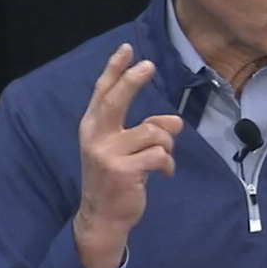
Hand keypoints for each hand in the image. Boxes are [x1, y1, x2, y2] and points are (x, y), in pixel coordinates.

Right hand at [74, 43, 183, 267]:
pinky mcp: (123, 171)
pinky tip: (163, 173)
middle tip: (148, 65)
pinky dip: (168, 164)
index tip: (126, 49)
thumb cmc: (115, 179)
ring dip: (167, 144)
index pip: (102, 93)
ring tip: (163, 158)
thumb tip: (175, 122)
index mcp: (91, 128)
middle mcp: (95, 137)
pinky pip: (159, 155)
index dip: (113, 69)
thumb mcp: (124, 150)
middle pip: (116, 100)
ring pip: (152, 132)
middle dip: (132, 80)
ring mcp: (107, 154)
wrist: (102, 218)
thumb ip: (145, 130)